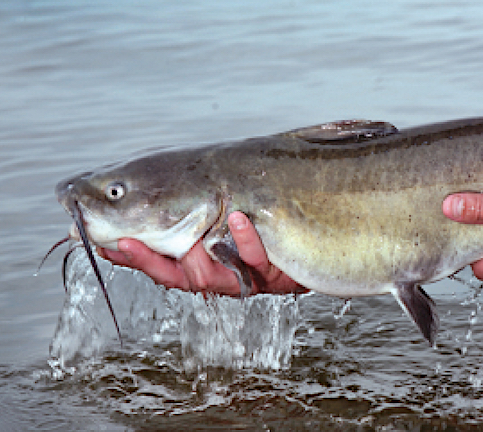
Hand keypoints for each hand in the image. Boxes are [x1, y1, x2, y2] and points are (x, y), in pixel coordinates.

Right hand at [97, 211, 305, 296]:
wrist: (308, 238)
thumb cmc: (255, 223)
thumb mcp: (215, 215)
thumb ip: (181, 213)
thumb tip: (131, 199)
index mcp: (199, 264)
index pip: (159, 265)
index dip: (133, 259)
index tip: (107, 246)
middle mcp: (216, 275)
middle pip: (179, 275)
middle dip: (153, 259)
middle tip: (129, 241)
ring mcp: (242, 275)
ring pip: (212, 273)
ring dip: (199, 247)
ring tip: (182, 226)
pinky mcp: (268, 273)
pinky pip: (254, 259)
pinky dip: (246, 239)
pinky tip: (241, 217)